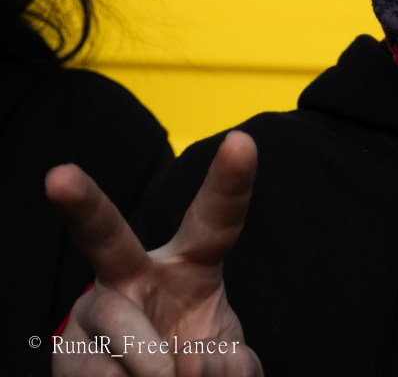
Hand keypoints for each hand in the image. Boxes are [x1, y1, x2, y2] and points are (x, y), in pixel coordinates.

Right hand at [46, 130, 261, 375]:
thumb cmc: (197, 361)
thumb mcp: (229, 360)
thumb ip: (233, 363)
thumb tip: (195, 362)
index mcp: (191, 261)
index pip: (216, 218)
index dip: (230, 182)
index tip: (242, 140)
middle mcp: (131, 273)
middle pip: (106, 235)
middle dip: (82, 203)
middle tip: (58, 177)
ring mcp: (92, 311)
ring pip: (122, 327)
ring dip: (156, 365)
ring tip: (168, 375)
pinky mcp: (64, 351)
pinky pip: (99, 373)